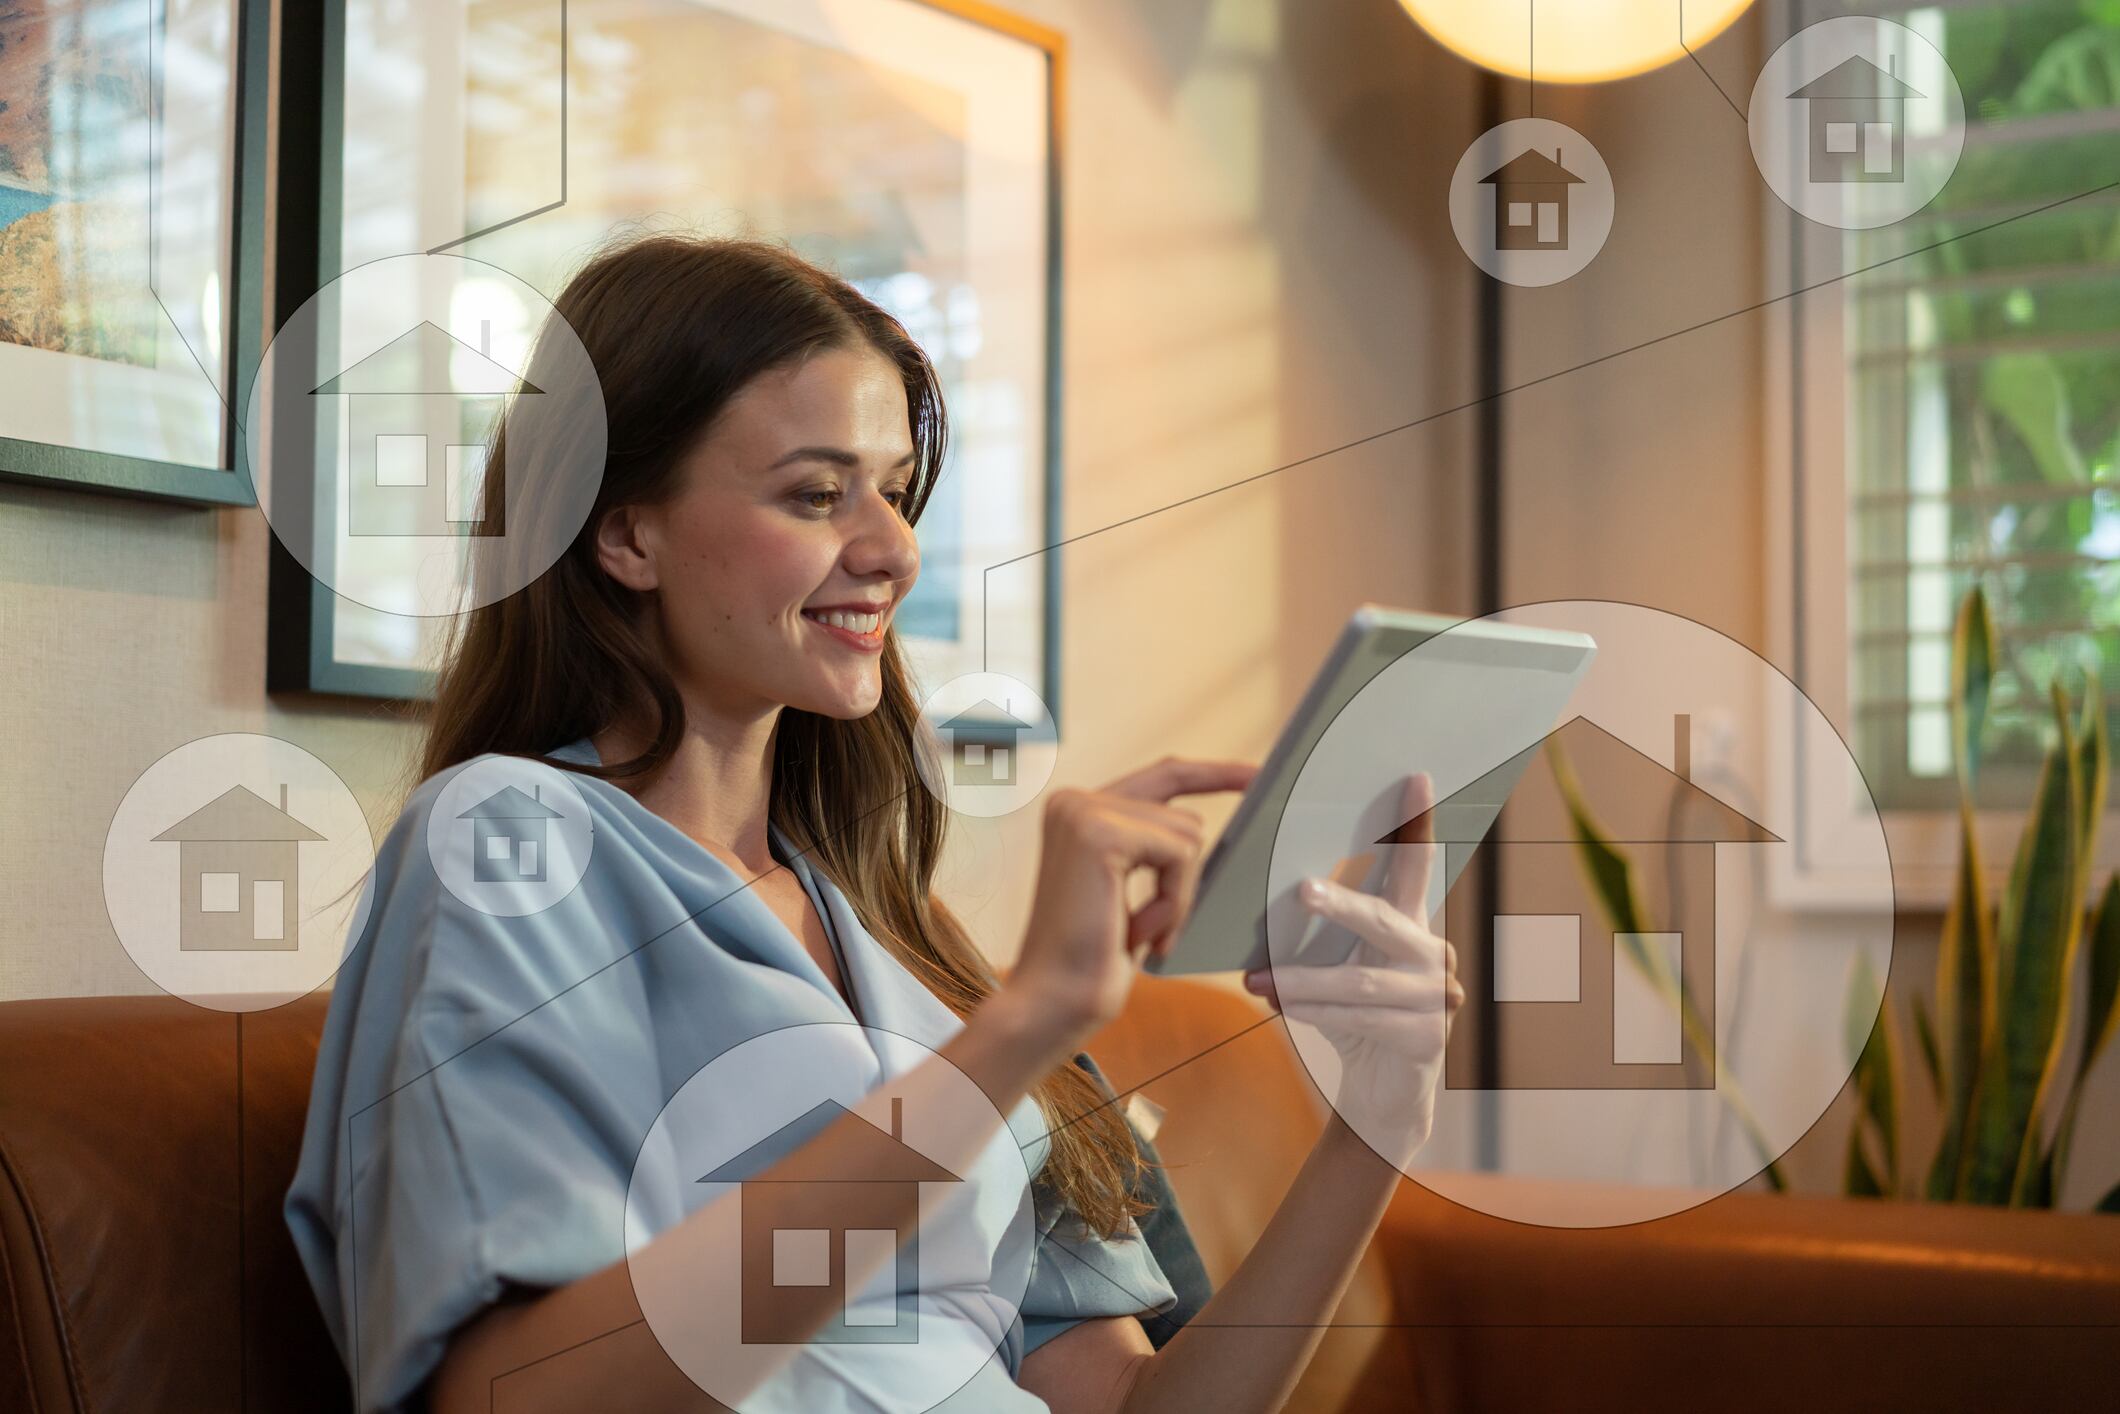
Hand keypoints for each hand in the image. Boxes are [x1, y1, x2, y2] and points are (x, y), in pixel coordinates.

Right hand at [1006, 756, 1257, 1043]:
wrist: (1055, 1002)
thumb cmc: (1093, 960)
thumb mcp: (1132, 891)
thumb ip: (1155, 848)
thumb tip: (1205, 829)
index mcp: (1079, 811)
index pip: (1164, 776)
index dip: (1214, 775)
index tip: (1257, 776)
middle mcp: (1074, 801)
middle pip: (1185, 817)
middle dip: (1183, 880)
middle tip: (1149, 929)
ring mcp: (1083, 812)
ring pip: (1187, 836)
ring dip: (1177, 896)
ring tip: (1137, 930)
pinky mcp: (1098, 832)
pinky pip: (1180, 854)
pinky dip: (1174, 900)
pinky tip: (1139, 930)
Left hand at [1244, 772, 1463, 1161]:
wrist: (1384, 1092)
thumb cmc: (1353, 1015)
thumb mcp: (1337, 967)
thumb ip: (1322, 933)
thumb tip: (1271, 890)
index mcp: (1412, 925)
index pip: (1415, 867)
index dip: (1415, 825)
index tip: (1415, 776)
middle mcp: (1431, 953)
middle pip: (1384, 920)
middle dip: (1341, 905)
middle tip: (1303, 890)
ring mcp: (1436, 997)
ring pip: (1360, 981)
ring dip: (1302, 979)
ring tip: (1256, 977)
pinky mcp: (1426, 1039)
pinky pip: (1360, 1022)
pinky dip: (1315, 1014)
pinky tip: (1281, 1007)